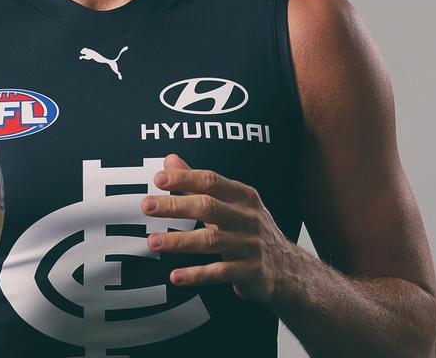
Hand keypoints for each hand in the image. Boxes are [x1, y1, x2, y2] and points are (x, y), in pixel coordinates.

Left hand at [141, 154, 302, 305]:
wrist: (289, 270)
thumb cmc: (250, 230)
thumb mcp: (231, 203)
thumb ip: (198, 182)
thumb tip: (170, 159)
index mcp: (243, 196)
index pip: (211, 181)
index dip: (185, 178)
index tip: (158, 179)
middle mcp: (248, 218)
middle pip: (208, 207)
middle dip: (175, 206)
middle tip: (146, 206)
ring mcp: (251, 245)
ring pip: (210, 240)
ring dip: (179, 241)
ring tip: (153, 242)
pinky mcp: (251, 271)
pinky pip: (220, 272)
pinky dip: (196, 274)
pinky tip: (175, 276)